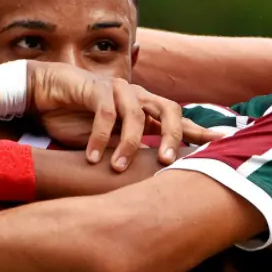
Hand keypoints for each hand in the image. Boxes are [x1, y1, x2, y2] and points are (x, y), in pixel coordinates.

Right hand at [28, 61, 221, 170]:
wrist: (47, 93)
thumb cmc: (80, 120)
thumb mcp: (111, 142)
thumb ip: (132, 154)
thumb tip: (153, 182)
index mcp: (146, 109)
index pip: (180, 120)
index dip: (201, 131)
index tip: (224, 142)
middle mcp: (138, 96)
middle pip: (170, 110)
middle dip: (174, 136)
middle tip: (168, 162)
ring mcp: (119, 89)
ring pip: (137, 115)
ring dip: (129, 143)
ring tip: (118, 167)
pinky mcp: (96, 89)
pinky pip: (105, 114)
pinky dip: (100, 137)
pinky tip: (94, 158)